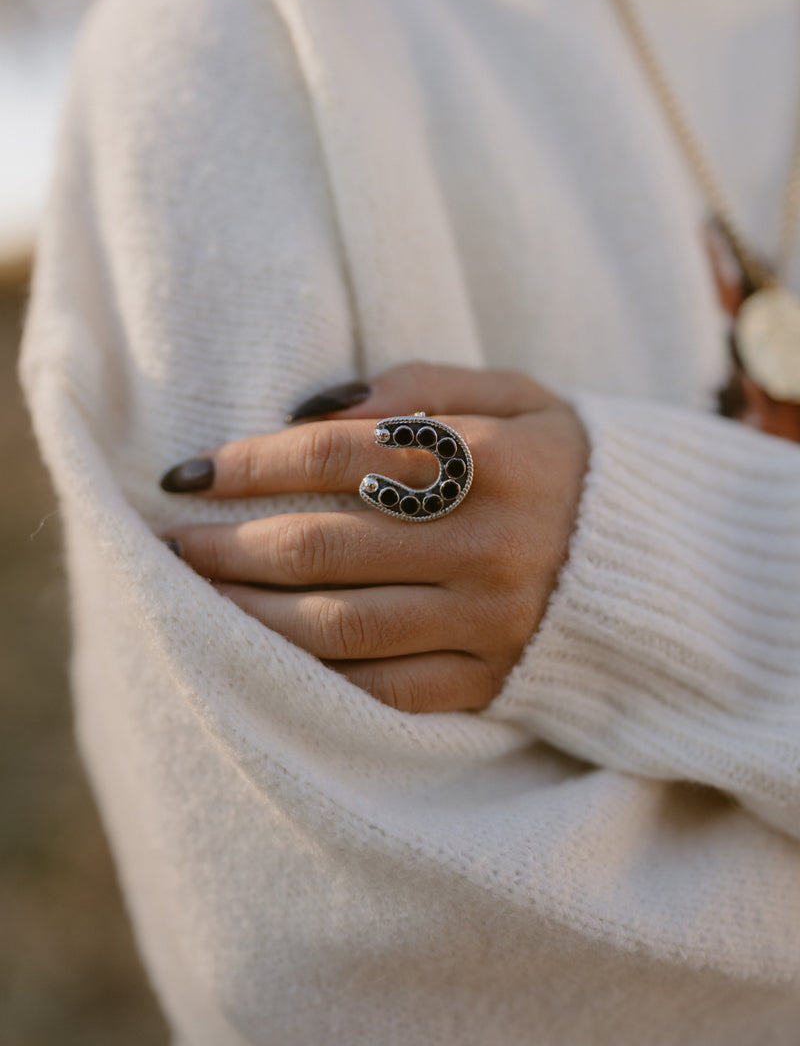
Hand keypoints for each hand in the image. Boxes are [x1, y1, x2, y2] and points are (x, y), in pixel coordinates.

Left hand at [160, 363, 589, 713]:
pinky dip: (316, 678)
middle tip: (169, 542)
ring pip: (340, 629)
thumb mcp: (516, 395)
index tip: (186, 473)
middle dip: (227, 546)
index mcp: (493, 459)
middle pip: (323, 548)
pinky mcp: (492, 681)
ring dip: (248, 615)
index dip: (248, 464)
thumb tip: (308, 410)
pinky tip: (265, 658)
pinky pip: (386, 693)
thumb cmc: (565, 462)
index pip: (337, 456)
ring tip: (194, 599)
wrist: (662, 561)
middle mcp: (488, 545)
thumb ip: (420, 386)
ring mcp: (491, 623)